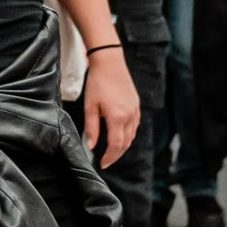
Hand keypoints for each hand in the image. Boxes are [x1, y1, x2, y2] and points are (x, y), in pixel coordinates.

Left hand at [82, 45, 138, 165]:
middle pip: (126, 143)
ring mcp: (135, 110)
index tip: (102, 164)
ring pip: (132, 135)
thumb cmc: (97, 83)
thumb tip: (91, 146)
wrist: (110, 62)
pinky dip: (128, 134)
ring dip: (123, 145)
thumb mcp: (90, 106)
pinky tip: (120, 135)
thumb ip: (91, 128)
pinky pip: (134, 125)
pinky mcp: (136, 105)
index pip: (116, 145)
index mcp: (117, 117)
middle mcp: (130, 116)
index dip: (110, 157)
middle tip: (106, 161)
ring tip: (112, 151)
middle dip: (116, 154)